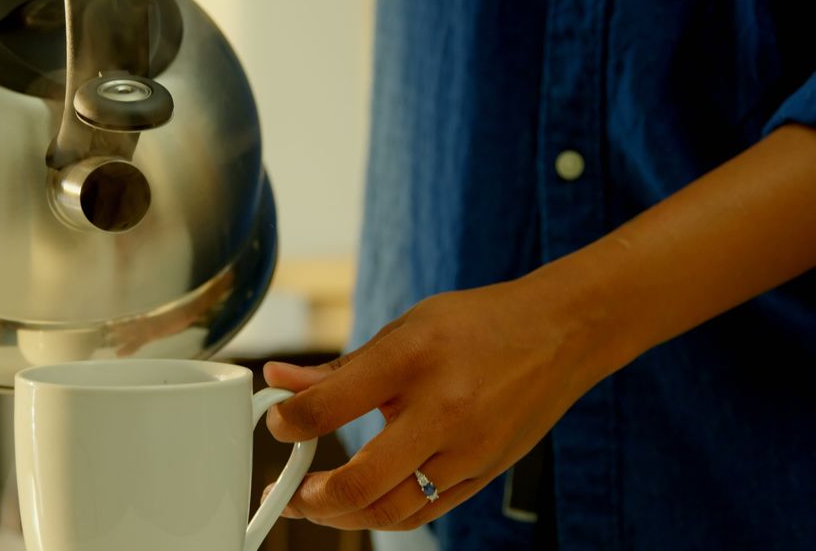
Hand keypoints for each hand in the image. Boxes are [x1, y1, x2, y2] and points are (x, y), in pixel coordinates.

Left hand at [263, 277, 625, 530]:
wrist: (562, 333)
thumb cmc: (478, 326)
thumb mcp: (405, 329)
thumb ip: (341, 368)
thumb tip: (281, 381)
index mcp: (413, 359)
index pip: (331, 404)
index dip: (289, 421)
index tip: (278, 422)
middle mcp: (443, 410)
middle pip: (362, 480)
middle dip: (312, 498)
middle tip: (288, 493)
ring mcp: (468, 450)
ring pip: (393, 509)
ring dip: (344, 515)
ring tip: (315, 504)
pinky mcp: (484, 474)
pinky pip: (425, 512)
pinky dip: (386, 514)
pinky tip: (362, 504)